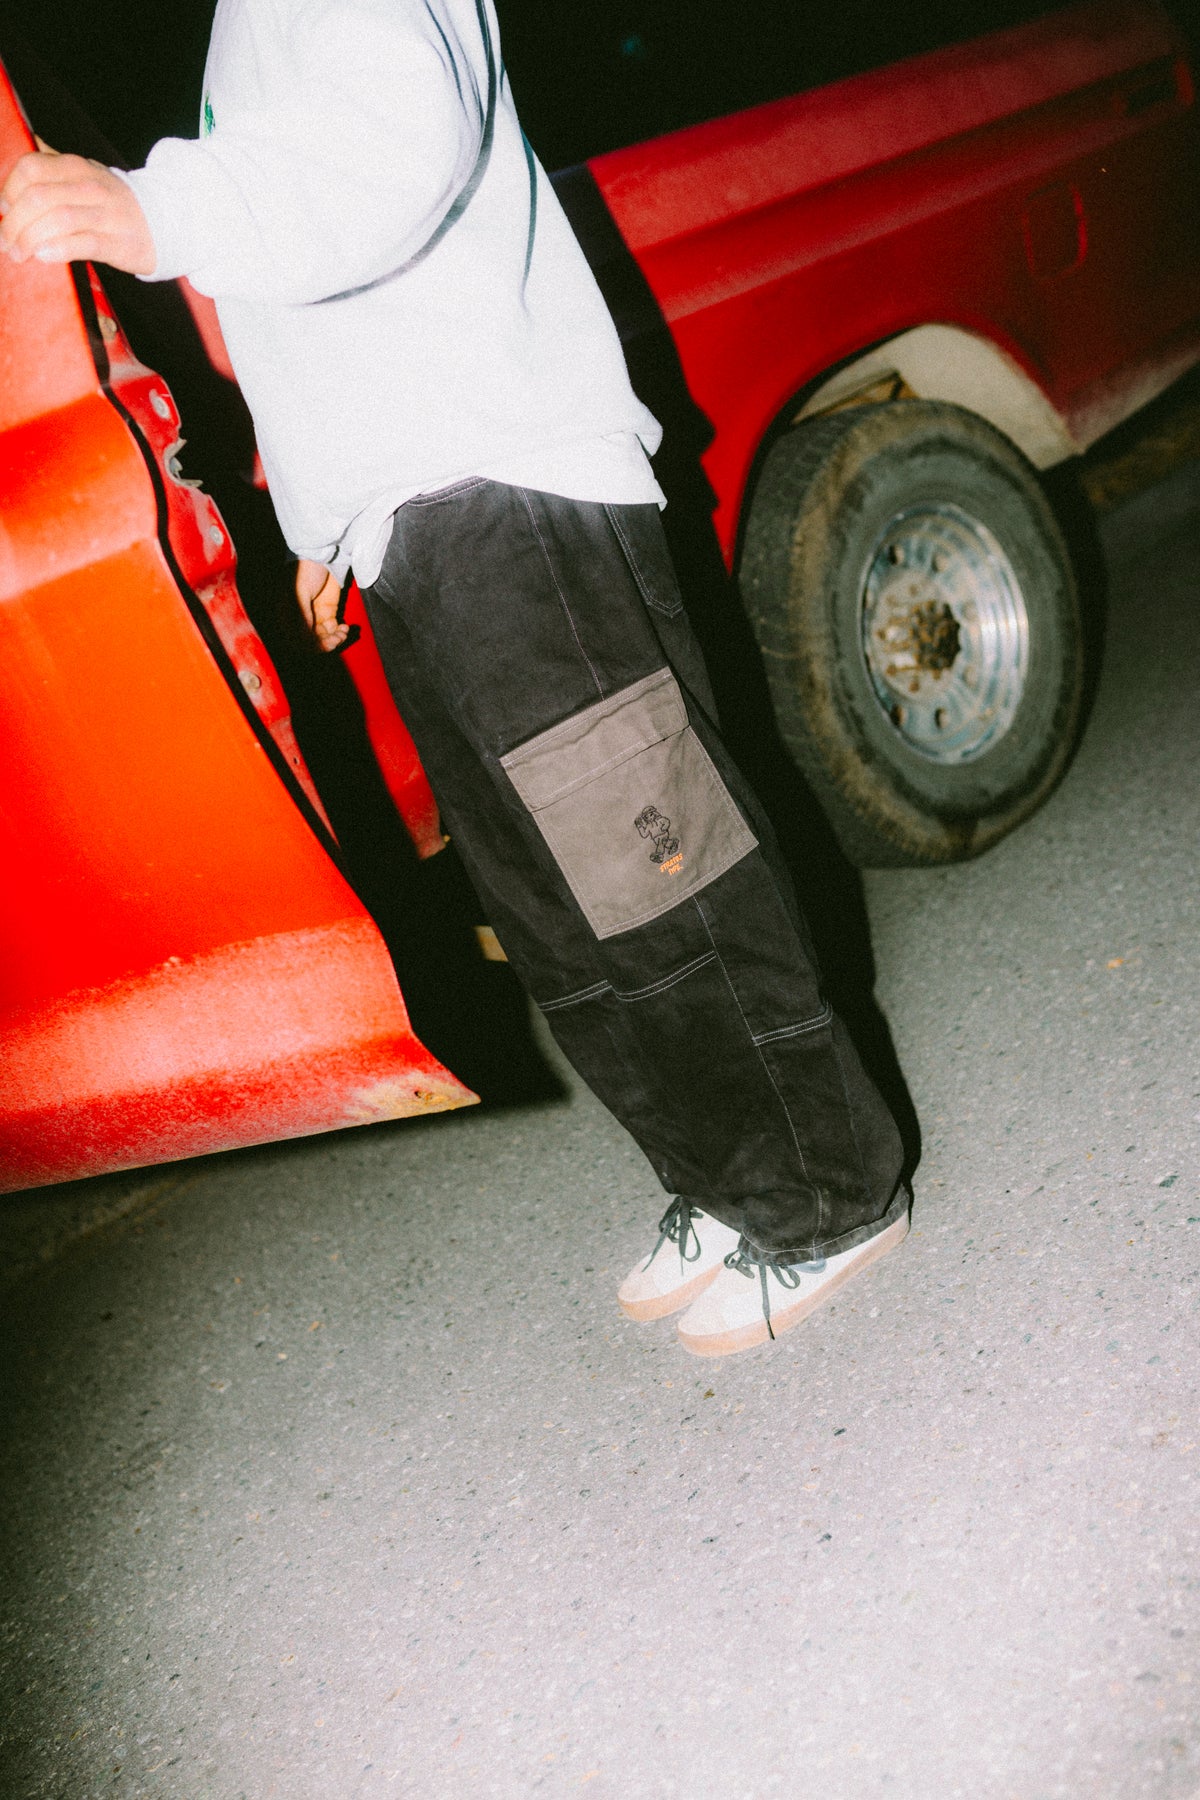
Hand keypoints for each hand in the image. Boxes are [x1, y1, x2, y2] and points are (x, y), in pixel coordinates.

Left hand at [0, 145, 155, 273]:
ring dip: (29, 239)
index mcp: (76, 166)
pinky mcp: (118, 242)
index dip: (9, 190)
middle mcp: (89, 186)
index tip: (4, 210)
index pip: (31, 168)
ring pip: (57, 219)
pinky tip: (43, 256)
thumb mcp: (84, 177)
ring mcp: (106, 214)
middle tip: (6, 242)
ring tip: (19, 254)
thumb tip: (15, 173)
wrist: (164, 222)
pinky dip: (57, 249)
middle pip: (38, 197)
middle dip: (13, 222)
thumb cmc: (113, 204)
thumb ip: (52, 171)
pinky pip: (81, 243)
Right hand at [295, 559, 349, 651]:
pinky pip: (333, 630)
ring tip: (343, 633)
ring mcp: (315, 616)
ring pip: (323, 638)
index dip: (309, 646)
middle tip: (336, 640)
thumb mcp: (300, 593)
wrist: (323, 554)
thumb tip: (306, 639)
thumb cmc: (304, 569)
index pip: (295, 639)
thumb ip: (302, 616)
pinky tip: (345, 627)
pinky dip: (340, 632)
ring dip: (335, 639)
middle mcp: (299, 619)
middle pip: (311, 642)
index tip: (322, 644)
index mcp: (286, 615)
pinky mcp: (328, 612)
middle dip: (325, 644)